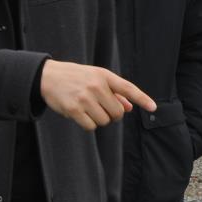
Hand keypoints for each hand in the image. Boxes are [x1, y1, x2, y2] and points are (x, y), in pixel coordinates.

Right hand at [40, 60, 155, 130]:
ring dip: (98, 120)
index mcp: (104, 76)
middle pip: (117, 112)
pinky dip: (88, 125)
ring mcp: (85, 98)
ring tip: (87, 109)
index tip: (153, 107)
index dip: (142, 98)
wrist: (47, 76)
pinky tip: (80, 115)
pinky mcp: (74, 109)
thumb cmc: (75, 77)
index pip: (128, 88)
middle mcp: (96, 86)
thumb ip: (114, 92)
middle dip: (112, 115)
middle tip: (101, 109)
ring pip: (104, 121)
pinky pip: (91, 126)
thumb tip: (129, 108)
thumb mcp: (95, 78)